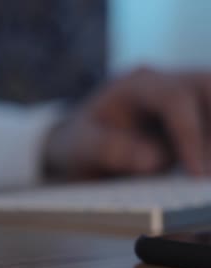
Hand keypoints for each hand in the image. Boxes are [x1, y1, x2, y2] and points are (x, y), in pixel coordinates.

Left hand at [44, 67, 210, 179]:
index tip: (197, 172)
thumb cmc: (80, 143)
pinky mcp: (198, 115)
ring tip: (206, 176)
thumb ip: (106, 149)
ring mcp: (185, 95)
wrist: (84, 144)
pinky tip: (206, 171)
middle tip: (209, 172)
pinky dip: (210, 149)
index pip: (174, 98)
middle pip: (209, 85)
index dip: (190, 133)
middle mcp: (165, 82)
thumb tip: (151, 159)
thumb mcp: (79, 147)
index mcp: (134, 85)